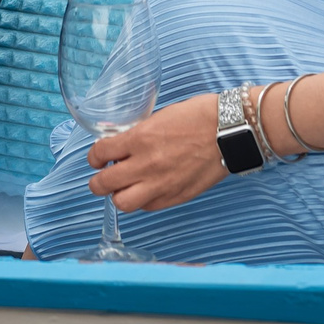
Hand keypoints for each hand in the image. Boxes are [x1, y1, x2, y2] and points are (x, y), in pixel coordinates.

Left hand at [88, 91, 225, 212]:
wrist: (230, 131)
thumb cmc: (199, 117)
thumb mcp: (159, 117)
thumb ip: (138, 134)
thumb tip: (121, 145)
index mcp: (139, 139)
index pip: (99, 154)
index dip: (93, 157)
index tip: (97, 157)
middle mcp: (146, 165)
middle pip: (103, 184)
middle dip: (97, 181)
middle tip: (101, 177)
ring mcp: (161, 185)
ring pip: (122, 203)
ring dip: (119, 195)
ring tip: (124, 187)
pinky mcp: (176, 197)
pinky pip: (148, 207)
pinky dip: (143, 201)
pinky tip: (148, 190)